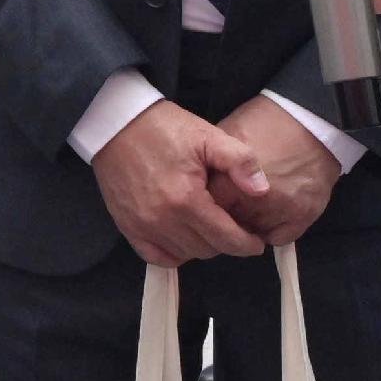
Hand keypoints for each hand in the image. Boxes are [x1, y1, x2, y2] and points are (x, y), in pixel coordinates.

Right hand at [89, 101, 267, 266]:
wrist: (118, 123)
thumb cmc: (165, 128)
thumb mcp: (209, 135)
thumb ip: (240, 161)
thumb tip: (263, 190)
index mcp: (187, 199)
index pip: (226, 239)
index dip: (247, 245)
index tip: (257, 243)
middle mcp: (163, 219)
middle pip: (207, 250)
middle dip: (226, 244)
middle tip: (233, 230)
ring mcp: (142, 225)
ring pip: (184, 255)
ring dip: (201, 247)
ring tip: (210, 230)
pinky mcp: (127, 226)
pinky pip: (156, 256)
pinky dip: (174, 253)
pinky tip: (183, 239)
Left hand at [211, 93, 340, 245]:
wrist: (311, 121)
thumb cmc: (265, 123)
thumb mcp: (226, 135)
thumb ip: (211, 165)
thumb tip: (196, 183)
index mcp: (230, 183)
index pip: (205, 212)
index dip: (204, 206)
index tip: (207, 201)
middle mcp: (254, 203)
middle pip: (229, 226)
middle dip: (227, 217)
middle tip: (232, 202)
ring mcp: (280, 212)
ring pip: (252, 234)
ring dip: (249, 224)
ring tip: (253, 204)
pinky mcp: (302, 217)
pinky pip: (278, 238)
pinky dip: (272, 230)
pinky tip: (271, 212)